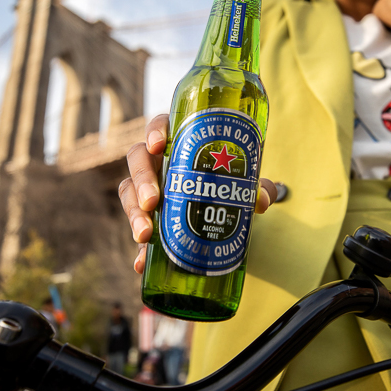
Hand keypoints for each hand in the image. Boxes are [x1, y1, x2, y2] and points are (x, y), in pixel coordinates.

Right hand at [118, 114, 279, 273]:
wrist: (225, 211)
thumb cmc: (229, 182)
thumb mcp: (245, 182)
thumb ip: (256, 187)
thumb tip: (261, 201)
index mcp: (177, 142)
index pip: (159, 126)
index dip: (154, 131)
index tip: (158, 145)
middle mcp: (157, 162)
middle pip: (137, 160)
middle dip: (142, 180)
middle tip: (152, 201)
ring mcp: (147, 189)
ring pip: (129, 194)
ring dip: (133, 214)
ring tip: (145, 234)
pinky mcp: (147, 219)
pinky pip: (138, 231)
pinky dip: (139, 251)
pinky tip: (141, 264)